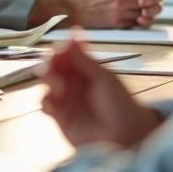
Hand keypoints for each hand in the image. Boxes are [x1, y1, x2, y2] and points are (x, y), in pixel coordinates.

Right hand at [42, 37, 161, 147]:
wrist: (127, 136)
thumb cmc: (121, 105)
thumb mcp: (103, 78)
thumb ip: (84, 59)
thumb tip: (71, 34)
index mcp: (85, 69)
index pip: (67, 53)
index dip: (61, 49)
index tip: (61, 49)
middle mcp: (74, 82)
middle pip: (53, 66)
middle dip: (50, 63)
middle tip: (53, 65)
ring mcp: (66, 99)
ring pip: (47, 83)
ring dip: (48, 80)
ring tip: (58, 86)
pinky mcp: (60, 116)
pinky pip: (45, 104)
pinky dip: (45, 101)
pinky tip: (53, 101)